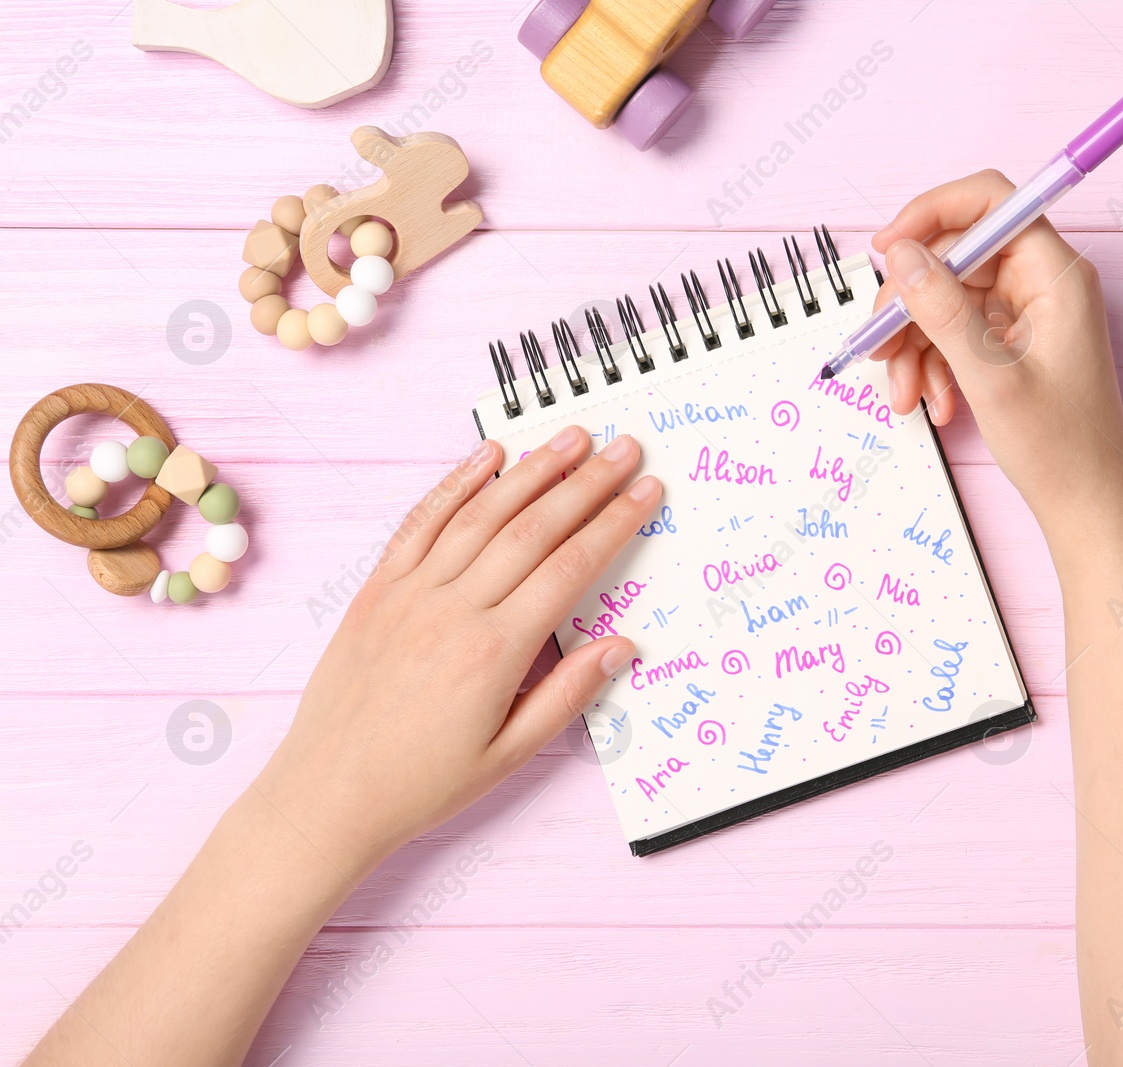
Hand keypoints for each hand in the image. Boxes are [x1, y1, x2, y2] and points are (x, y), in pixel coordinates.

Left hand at [253, 429, 660, 872]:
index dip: (614, 524)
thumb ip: (567, 696)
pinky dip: (457, 484)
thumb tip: (621, 646)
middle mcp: (453, 611)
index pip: (570, 569)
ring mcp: (411, 594)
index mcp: (494, 653)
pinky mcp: (377, 590)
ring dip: (532, 470)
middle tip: (624, 449)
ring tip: (571, 438)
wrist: (328, 794)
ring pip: (482, 515)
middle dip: (587, 484)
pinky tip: (488, 456)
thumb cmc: (421, 783)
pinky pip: (421, 523)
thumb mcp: (508, 756)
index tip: (645, 493)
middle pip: (534, 529)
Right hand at [870, 170, 1122, 519]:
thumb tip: (903, 255)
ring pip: (946, 299)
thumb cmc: (1061, 449)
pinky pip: (955, 333)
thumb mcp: (990, 378)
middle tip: (877, 344)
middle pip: (955, 256)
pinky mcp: (1011, 343)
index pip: (990, 202)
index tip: (887, 249)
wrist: (1086, 508)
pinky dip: (933, 364)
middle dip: (910, 302)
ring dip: (914, 343)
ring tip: (904, 394)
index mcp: (1055, 275)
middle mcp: (1042, 284)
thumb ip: (943, 310)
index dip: (932, 213)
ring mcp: (1026, 314)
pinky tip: (934, 404)